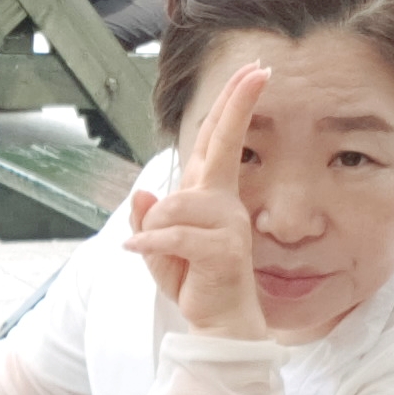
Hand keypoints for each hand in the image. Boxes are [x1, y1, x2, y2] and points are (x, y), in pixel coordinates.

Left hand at [125, 59, 266, 340]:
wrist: (216, 323)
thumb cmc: (193, 282)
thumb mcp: (158, 247)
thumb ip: (149, 220)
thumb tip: (143, 193)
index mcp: (210, 196)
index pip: (219, 141)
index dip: (234, 105)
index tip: (255, 72)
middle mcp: (224, 203)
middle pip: (224, 143)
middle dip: (238, 106)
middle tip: (258, 71)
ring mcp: (228, 225)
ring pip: (175, 203)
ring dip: (153, 227)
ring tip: (150, 247)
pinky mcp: (223, 250)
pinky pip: (174, 235)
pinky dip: (149, 243)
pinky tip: (135, 249)